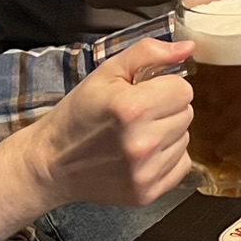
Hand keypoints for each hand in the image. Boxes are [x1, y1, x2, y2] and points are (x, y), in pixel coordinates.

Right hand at [29, 37, 194, 209]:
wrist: (52, 162)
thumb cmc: (79, 113)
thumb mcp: (107, 72)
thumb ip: (149, 53)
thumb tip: (188, 47)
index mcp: (132, 108)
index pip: (183, 90)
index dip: (165, 86)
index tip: (144, 92)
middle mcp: (142, 143)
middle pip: (187, 113)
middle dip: (166, 109)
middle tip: (137, 114)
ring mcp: (145, 172)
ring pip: (185, 138)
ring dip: (167, 133)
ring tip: (136, 134)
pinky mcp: (147, 193)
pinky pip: (181, 164)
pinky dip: (167, 157)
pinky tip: (142, 155)